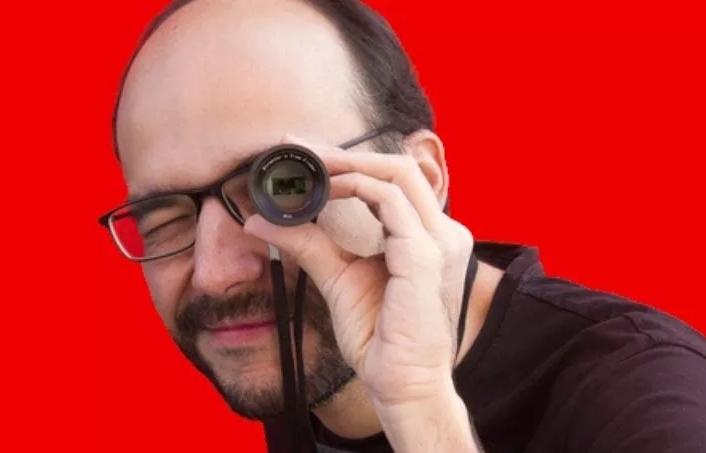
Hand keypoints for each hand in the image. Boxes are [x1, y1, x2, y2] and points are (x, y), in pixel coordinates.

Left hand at [243, 134, 474, 407]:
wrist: (402, 384)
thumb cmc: (380, 337)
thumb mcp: (337, 278)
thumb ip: (310, 244)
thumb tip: (264, 219)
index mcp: (427, 236)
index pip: (394, 180)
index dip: (349, 160)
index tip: (302, 154)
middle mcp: (440, 232)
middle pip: (398, 166)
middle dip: (344, 151)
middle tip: (295, 145)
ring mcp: (438, 241)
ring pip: (396, 173)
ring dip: (346, 162)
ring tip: (304, 163)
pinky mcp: (425, 255)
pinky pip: (389, 201)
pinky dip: (353, 186)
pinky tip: (321, 190)